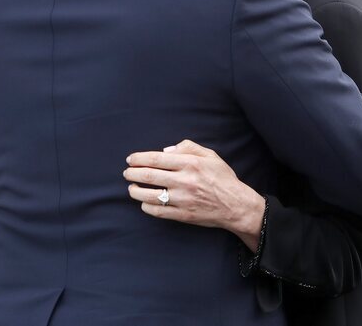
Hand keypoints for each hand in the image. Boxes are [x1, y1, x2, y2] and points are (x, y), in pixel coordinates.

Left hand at [124, 140, 265, 250]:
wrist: (235, 205)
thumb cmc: (222, 178)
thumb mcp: (210, 155)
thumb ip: (188, 147)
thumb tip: (165, 150)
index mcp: (190, 163)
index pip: (156, 158)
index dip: (139, 158)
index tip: (131, 159)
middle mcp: (185, 180)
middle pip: (149, 176)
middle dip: (132, 173)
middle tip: (126, 173)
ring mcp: (183, 199)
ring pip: (149, 195)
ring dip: (135, 191)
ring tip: (131, 188)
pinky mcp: (183, 215)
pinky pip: (158, 212)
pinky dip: (147, 207)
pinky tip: (144, 203)